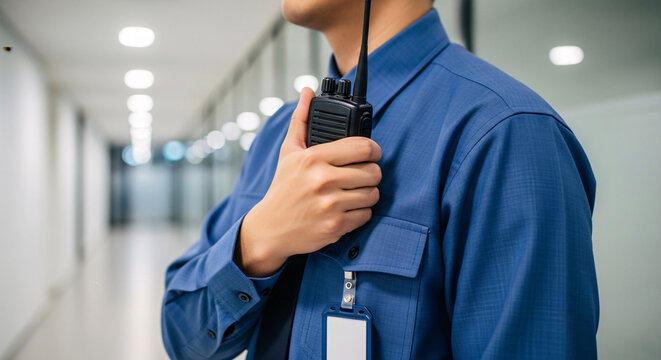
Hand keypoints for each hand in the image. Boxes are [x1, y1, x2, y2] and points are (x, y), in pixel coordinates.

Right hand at [235, 87, 381, 276]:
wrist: (270, 228)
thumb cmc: (283, 188)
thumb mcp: (289, 152)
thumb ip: (301, 120)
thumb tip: (308, 91)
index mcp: (313, 158)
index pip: (362, 147)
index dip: (374, 149)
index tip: (372, 153)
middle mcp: (322, 181)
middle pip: (373, 172)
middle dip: (372, 172)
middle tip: (363, 174)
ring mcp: (330, 205)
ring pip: (373, 194)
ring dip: (368, 193)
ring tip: (355, 191)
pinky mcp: (335, 226)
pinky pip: (366, 215)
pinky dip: (361, 212)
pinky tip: (348, 208)